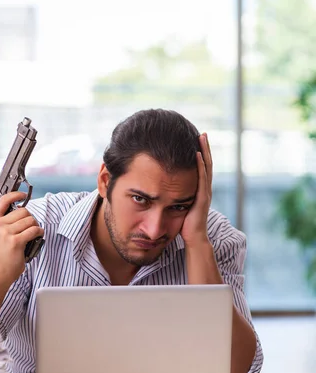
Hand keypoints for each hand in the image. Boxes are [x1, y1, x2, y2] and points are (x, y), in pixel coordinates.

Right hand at [0, 191, 43, 285]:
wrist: (0, 271)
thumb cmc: (2, 252)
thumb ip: (5, 220)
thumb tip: (21, 208)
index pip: (4, 200)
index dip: (16, 195)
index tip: (23, 195)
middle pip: (23, 211)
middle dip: (30, 218)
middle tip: (29, 227)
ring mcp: (6, 233)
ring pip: (30, 220)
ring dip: (35, 226)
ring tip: (32, 233)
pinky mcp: (15, 242)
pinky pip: (34, 230)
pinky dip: (39, 232)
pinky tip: (37, 236)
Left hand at [181, 133, 212, 247]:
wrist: (194, 239)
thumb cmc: (185, 225)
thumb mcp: (180, 206)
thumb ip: (177, 196)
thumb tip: (166, 189)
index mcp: (200, 190)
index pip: (202, 168)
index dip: (201, 154)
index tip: (197, 141)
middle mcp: (205, 189)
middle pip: (207, 163)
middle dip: (204, 148)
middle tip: (202, 133)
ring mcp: (205, 192)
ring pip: (206, 167)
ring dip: (204, 151)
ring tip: (202, 137)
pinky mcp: (202, 197)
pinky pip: (201, 178)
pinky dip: (200, 165)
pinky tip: (196, 154)